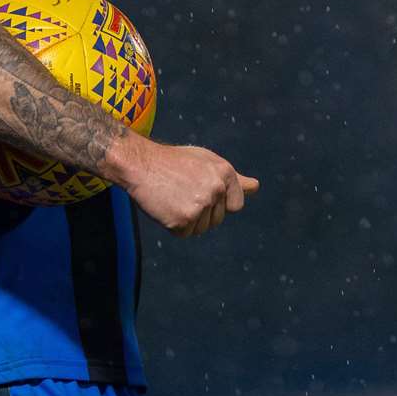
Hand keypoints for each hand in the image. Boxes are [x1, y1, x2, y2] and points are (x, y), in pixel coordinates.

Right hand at [110, 135, 258, 236]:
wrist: (141, 164)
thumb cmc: (174, 162)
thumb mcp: (207, 162)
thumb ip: (232, 179)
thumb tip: (255, 187)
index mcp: (225, 173)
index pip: (237, 205)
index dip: (220, 203)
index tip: (202, 192)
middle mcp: (216, 189)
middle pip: (218, 220)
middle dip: (202, 212)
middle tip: (182, 192)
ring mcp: (200, 205)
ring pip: (202, 229)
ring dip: (188, 220)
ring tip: (173, 198)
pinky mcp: (183, 219)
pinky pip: (184, 234)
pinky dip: (173, 226)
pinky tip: (165, 206)